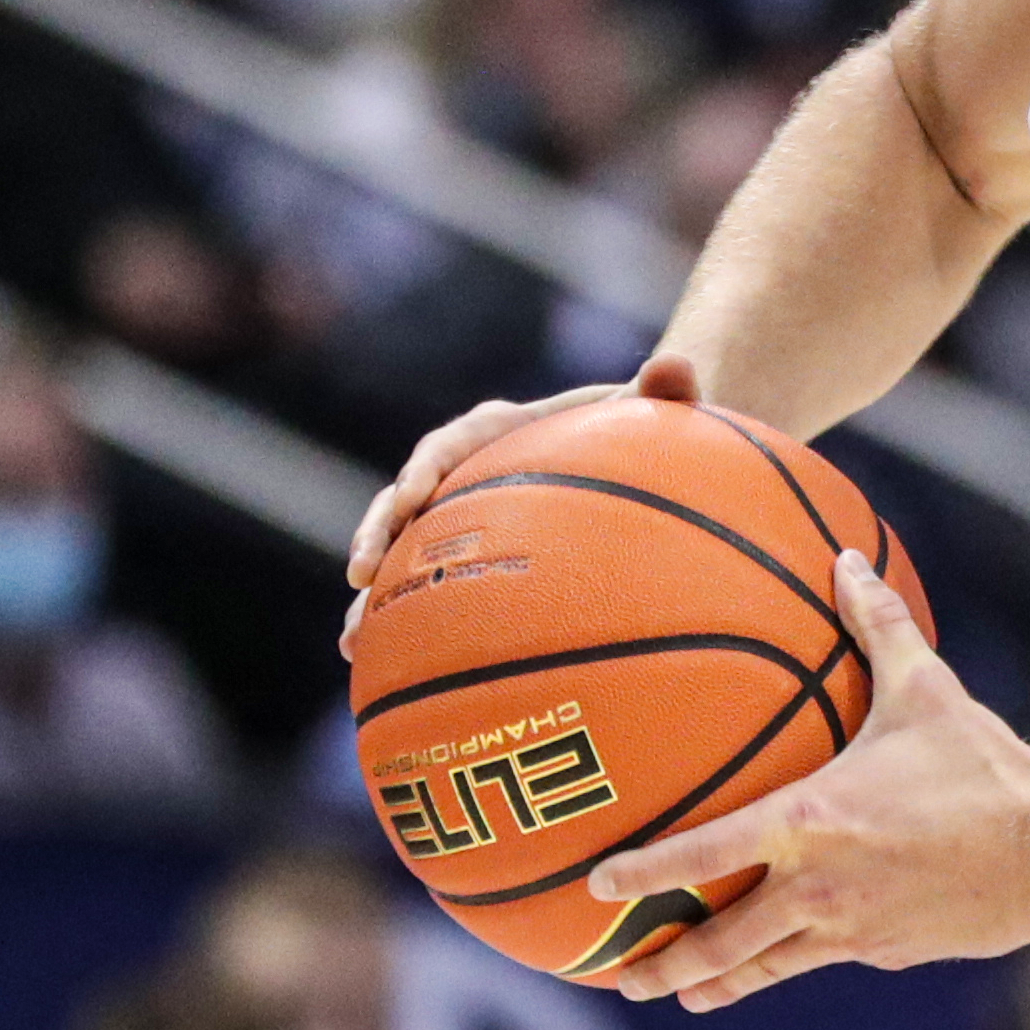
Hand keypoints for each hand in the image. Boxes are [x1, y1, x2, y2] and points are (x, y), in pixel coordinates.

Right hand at [341, 356, 698, 624]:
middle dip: (379, 534)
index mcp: (499, 429)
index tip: (412, 497)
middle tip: (361, 576)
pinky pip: (421, 583)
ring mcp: (456, 512)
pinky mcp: (463, 549)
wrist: (629, 449)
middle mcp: (463, 470)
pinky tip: (373, 664)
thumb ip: (667, 388)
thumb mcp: (656, 408)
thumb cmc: (641, 427)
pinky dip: (397, 619)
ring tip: (352, 640)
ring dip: (374, 591)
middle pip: (405, 499)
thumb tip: (677, 366)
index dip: (425, 469)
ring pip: (401, 548)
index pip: (450, 444)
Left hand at [591, 552, 1029, 1009]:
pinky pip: (825, 957)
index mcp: (809, 821)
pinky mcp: (884, 952)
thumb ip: (876, 625)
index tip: (599, 885)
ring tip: (678, 997)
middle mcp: (817, 886)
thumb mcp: (925, 691)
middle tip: (619, 976)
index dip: (645, 874)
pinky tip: (786, 959)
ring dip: (712, 986)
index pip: (703, 854)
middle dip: (663, 965)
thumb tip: (846, 557)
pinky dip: (794, 962)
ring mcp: (850, 930)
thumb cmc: (983, 769)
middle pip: (719, 942)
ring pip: (763, 969)